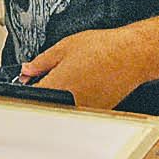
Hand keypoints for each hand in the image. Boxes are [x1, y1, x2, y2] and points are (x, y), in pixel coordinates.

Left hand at [19, 26, 151, 109]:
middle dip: (46, 92)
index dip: (28, 88)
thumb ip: (42, 61)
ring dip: (62, 98)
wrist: (132, 54)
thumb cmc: (104, 48)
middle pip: (47, 104)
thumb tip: (27, 70)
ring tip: (76, 78)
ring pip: (64, 109)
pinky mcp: (97, 111)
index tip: (28, 82)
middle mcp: (71, 101)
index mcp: (58, 84)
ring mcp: (85, 109)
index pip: (32, 96)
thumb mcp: (65, 47)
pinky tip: (87, 85)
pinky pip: (80, 110)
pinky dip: (78, 100)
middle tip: (53, 76)